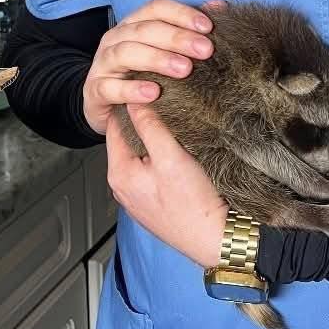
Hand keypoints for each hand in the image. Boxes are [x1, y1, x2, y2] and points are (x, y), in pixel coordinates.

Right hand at [82, 0, 224, 135]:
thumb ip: (190, 29)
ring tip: (184, 69)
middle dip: (177, 38)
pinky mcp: (95, 90)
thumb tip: (220, 6)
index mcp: (134, 24)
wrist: (106, 106)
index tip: (208, 27)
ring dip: (157, 59)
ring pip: (126, 53)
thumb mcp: (165, 52)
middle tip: (205, 50)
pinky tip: (154, 93)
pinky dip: (132, 89)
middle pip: (145, 29)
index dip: (182, 14)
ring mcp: (102, 63)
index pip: (156, 8)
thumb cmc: (142, 75)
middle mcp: (116, 38)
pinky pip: (110, 87)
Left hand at [106, 100, 227, 267]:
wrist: (214, 240)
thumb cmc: (192, 204)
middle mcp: (122, 188)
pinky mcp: (154, 203)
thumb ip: (150, 126)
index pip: (114, 127)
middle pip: (127, 141)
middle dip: (141, 122)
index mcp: (119, 173)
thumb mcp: (170, 156)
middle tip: (162, 102)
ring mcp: (137, 197)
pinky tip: (178, 153)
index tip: (144, 88)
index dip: (129, 105)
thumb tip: (134, 101)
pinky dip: (160, 159)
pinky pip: (151, 172)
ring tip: (172, 124)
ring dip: (153, 140)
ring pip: (141, 157)